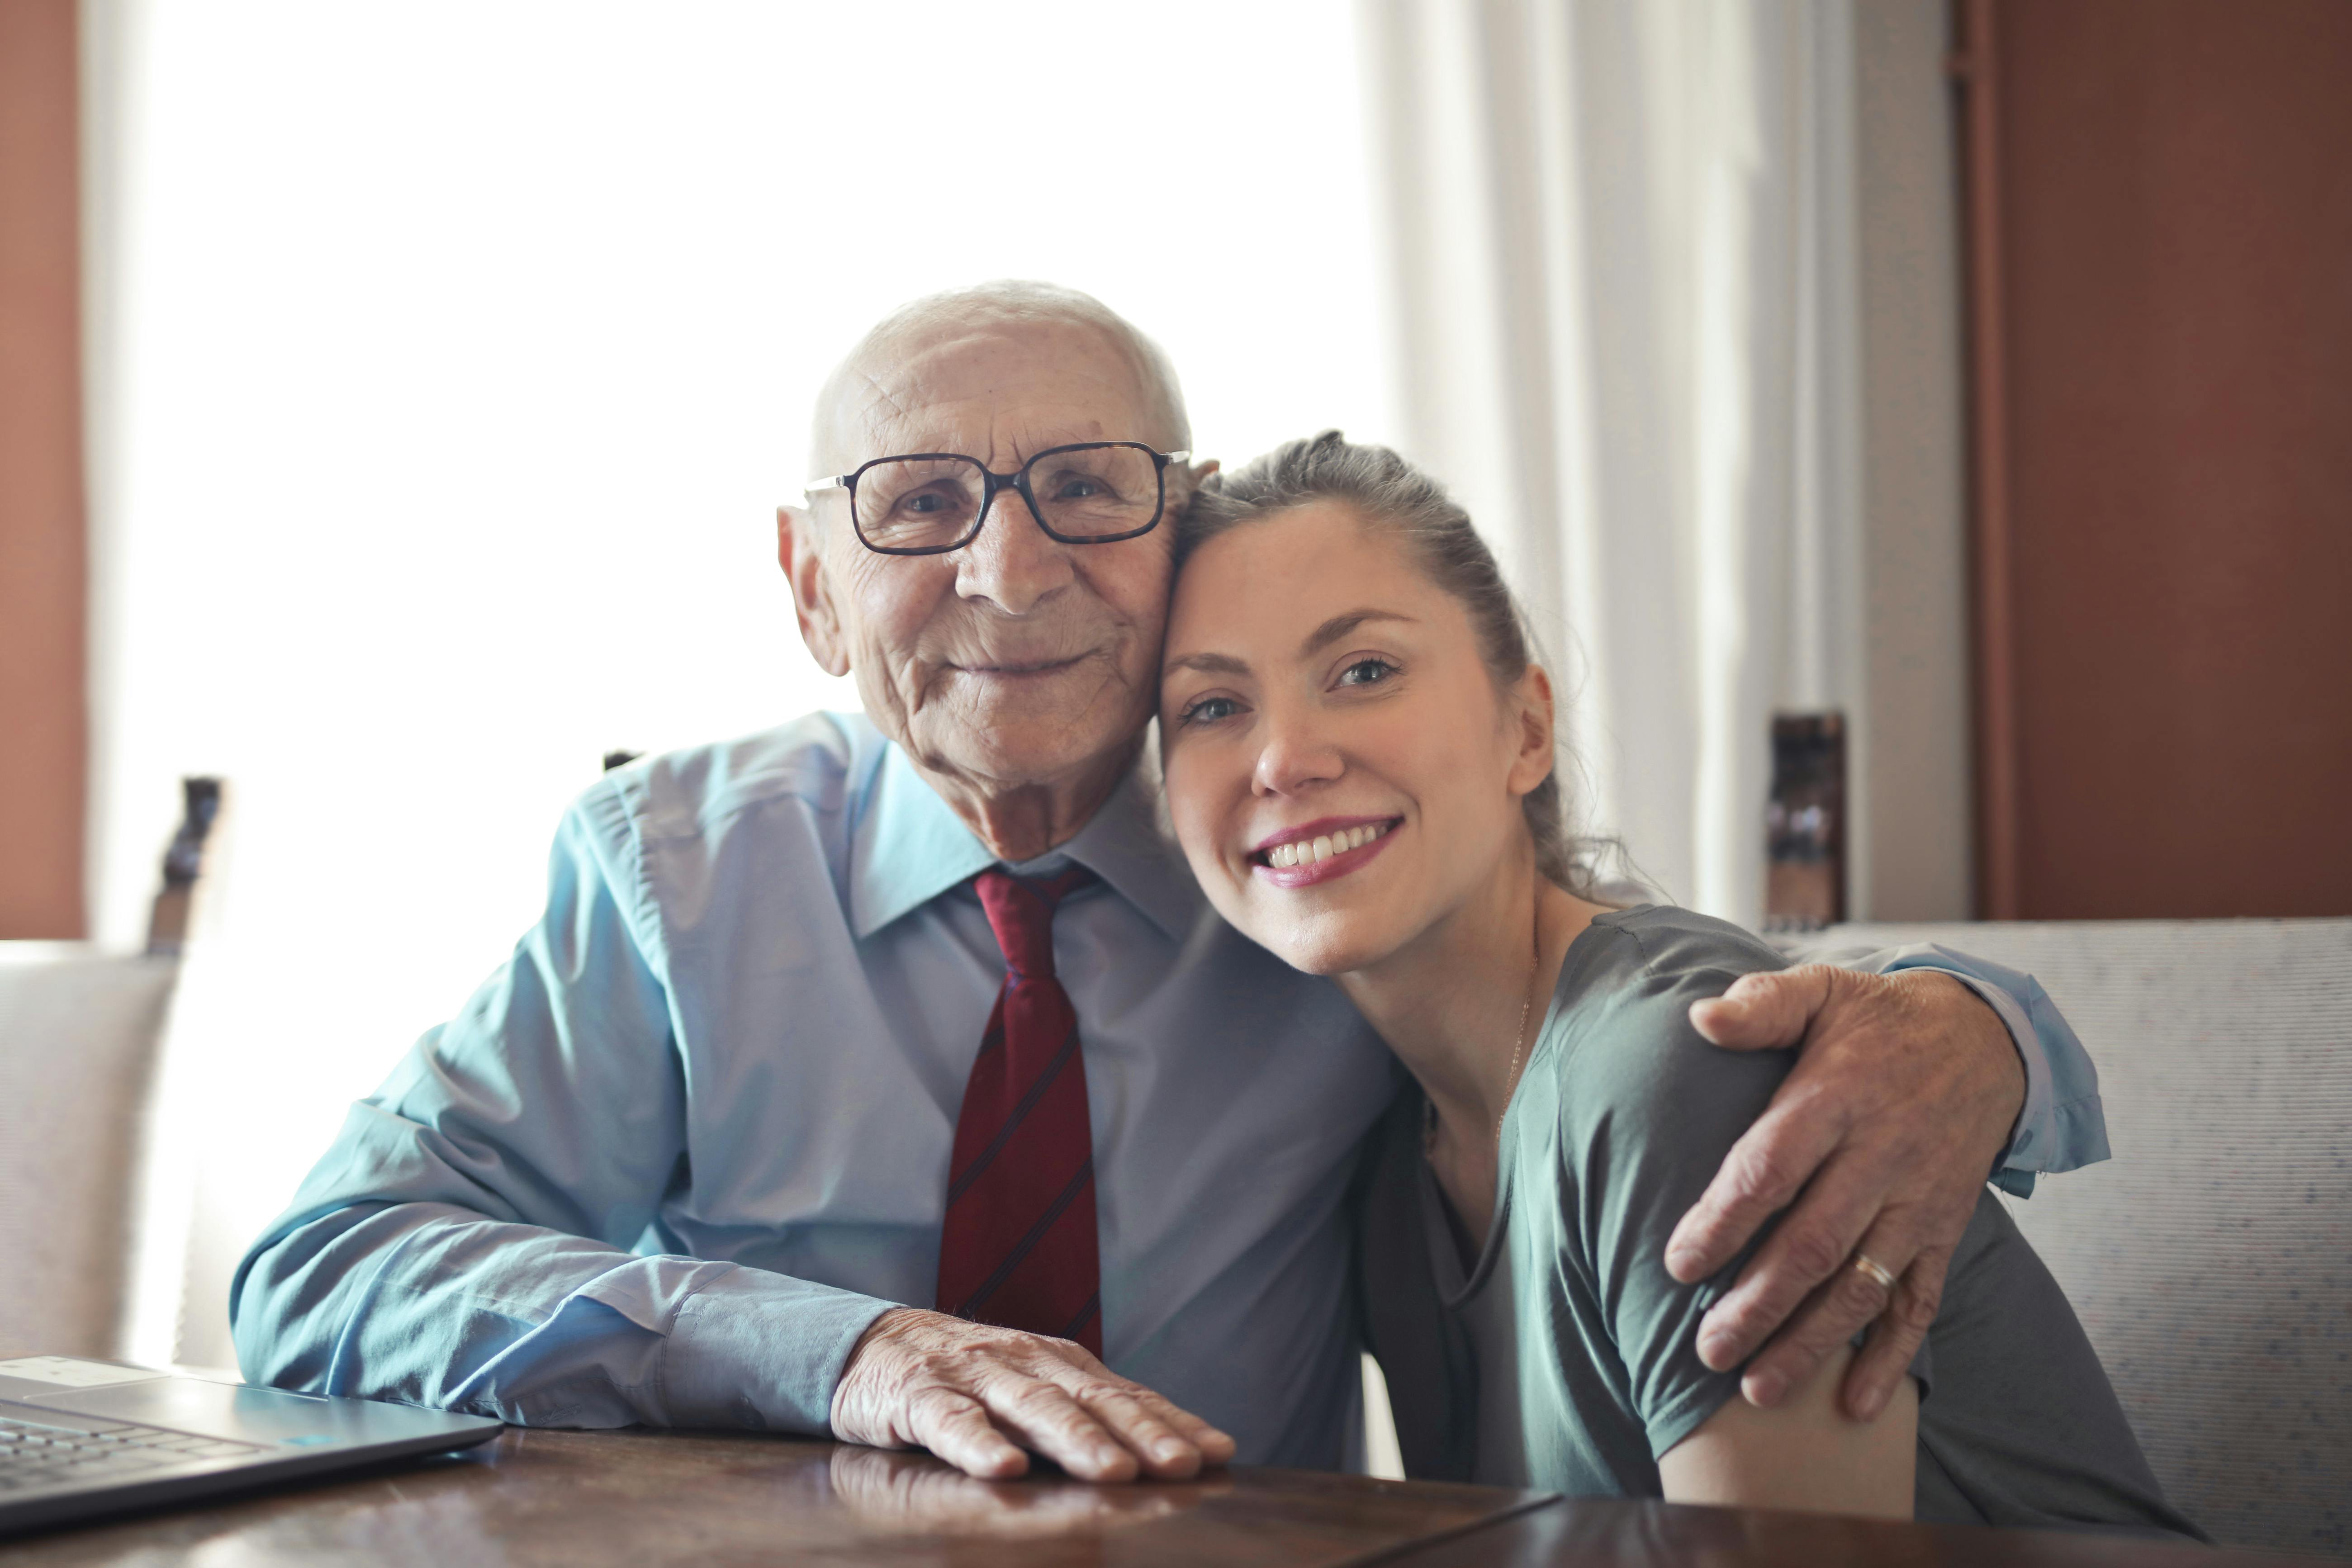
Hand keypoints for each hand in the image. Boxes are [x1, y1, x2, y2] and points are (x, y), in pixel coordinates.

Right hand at [829, 1307, 1236, 1482]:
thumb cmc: (972, 1379)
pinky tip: (1001, 1468)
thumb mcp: (1036, 1389)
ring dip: (1075, 1440)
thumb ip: (1092, 1415)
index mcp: (1061, 1364)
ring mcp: (974, 1376)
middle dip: (1141, 1434)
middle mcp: (1026, 1362)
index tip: (1218, 1453)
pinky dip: (977, 1444)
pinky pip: (951, 1421)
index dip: (1172, 1423)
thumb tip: (1175, 1455)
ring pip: (1032, 1408)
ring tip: (1113, 1471)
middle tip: (1181, 1466)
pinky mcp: (921, 1395)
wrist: (873, 1344)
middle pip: (1092, 1401)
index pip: (1127, 1395)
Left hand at [1666, 967, 2023, 1419]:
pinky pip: (1921, 1302)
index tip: (1679, 1265)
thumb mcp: (1822, 992)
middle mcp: (1881, 1158)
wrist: (1985, 1038)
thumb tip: (1701, 1018)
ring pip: (1862, 1286)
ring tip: (1758, 1393)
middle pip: (1814, 1243)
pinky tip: (1857, 1406)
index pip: (1772, 1169)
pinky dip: (1891, 1356)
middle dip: (1760, 1305)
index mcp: (1837, 1099)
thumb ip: (1762, 1005)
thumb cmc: (1876, 1020)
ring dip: (1812, 1344)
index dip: (1725, 1220)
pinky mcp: (1946, 1230)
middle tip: (1707, 1352)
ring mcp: (1918, 1201)